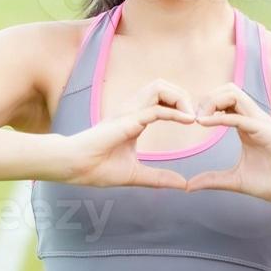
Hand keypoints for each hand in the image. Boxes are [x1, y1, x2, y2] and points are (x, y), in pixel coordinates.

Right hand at [64, 80, 197, 189]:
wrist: (75, 168)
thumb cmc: (97, 168)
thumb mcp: (137, 175)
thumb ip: (159, 177)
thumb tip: (183, 184)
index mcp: (134, 119)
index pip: (160, 99)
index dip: (180, 105)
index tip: (193, 122)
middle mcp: (132, 111)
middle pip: (162, 86)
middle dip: (183, 96)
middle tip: (194, 117)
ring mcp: (128, 113)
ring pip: (159, 87)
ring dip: (180, 98)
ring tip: (191, 117)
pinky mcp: (127, 121)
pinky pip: (155, 109)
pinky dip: (174, 112)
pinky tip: (188, 121)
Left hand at [184, 83, 270, 205]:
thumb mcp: (235, 180)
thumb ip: (213, 180)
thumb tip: (189, 186)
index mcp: (246, 125)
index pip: (224, 101)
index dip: (205, 106)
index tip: (190, 122)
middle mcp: (253, 119)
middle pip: (228, 90)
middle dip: (207, 98)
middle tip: (193, 117)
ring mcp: (260, 123)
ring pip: (234, 94)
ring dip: (212, 102)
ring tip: (199, 119)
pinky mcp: (265, 131)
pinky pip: (239, 117)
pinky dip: (220, 117)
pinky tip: (204, 124)